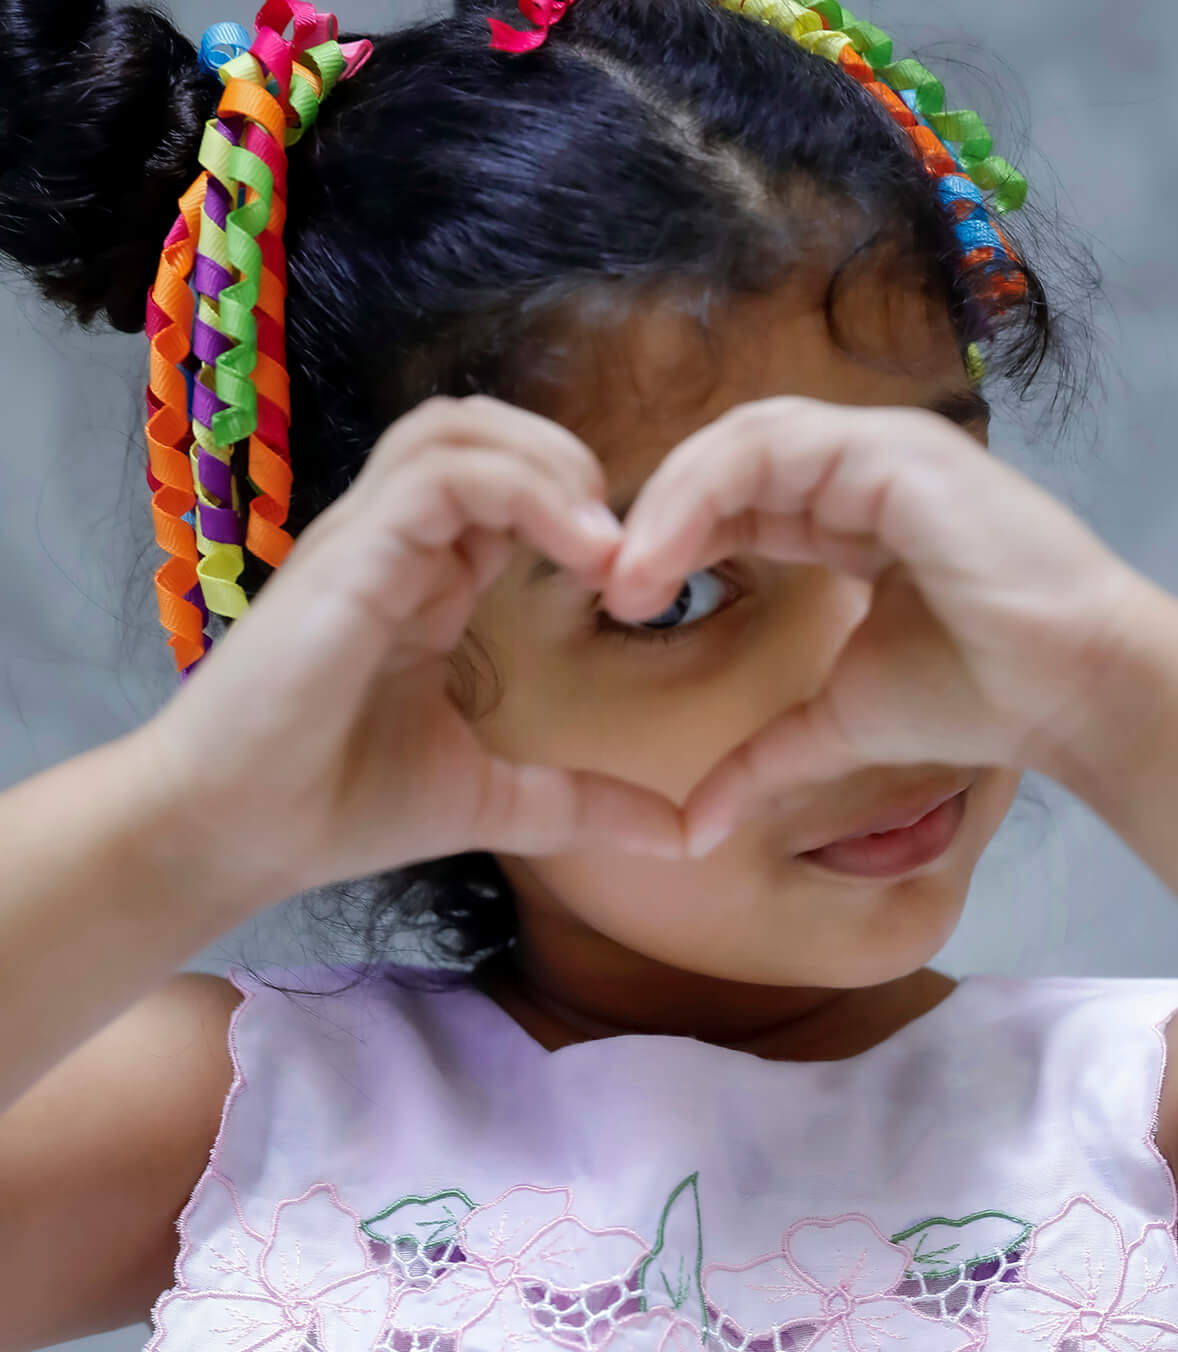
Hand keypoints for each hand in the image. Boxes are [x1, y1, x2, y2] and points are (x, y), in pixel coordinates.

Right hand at [136, 397, 686, 904]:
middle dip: (571, 463)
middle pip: (481, 428)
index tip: (639, 581)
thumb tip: (682, 836)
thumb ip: (581, 803)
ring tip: (612, 545)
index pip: (501, 484)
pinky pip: (441, 475)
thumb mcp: (492, 800)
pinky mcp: (348, 556)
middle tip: (633, 546)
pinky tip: (584, 552)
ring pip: (457, 430)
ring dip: (553, 466)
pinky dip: (524, 491)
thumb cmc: (336, 808)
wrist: (235, 837)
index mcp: (423, 579)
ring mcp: (365, 540)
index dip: (578, 506)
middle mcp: (392, 543)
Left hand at [601, 396, 1156, 854]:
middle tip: (604, 588)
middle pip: (727, 457)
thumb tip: (692, 830)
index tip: (623, 606)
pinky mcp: (893, 452)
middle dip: (656, 515)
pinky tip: (664, 564)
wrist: (1069, 693)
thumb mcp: (834, 726)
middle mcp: (862, 466)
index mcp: (851, 511)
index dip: (673, 539)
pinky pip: (771, 451)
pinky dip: (702, 496)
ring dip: (667, 504)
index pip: (737, 494)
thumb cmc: (976, 697)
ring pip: (740, 440)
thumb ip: (760, 760)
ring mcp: (880, 449)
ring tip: (623, 582)